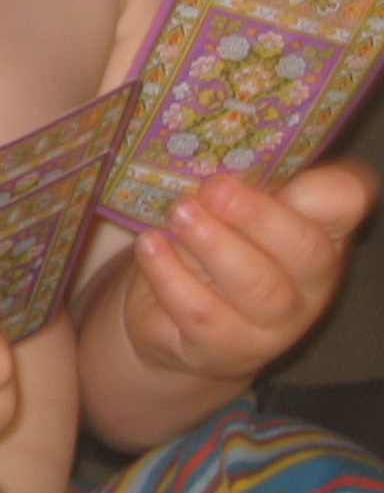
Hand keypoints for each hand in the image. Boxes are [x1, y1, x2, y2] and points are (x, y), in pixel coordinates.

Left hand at [122, 159, 377, 382]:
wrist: (175, 326)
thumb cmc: (212, 251)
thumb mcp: (231, 214)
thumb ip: (241, 182)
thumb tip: (222, 143)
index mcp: (319, 233)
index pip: (344, 206)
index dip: (334, 191)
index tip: (299, 175)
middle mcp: (309, 283)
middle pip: (305, 251)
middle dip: (258, 216)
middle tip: (213, 188)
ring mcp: (273, 325)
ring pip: (258, 287)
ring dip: (214, 245)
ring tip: (179, 214)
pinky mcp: (224, 349)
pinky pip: (203, 314)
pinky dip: (170, 276)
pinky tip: (150, 245)